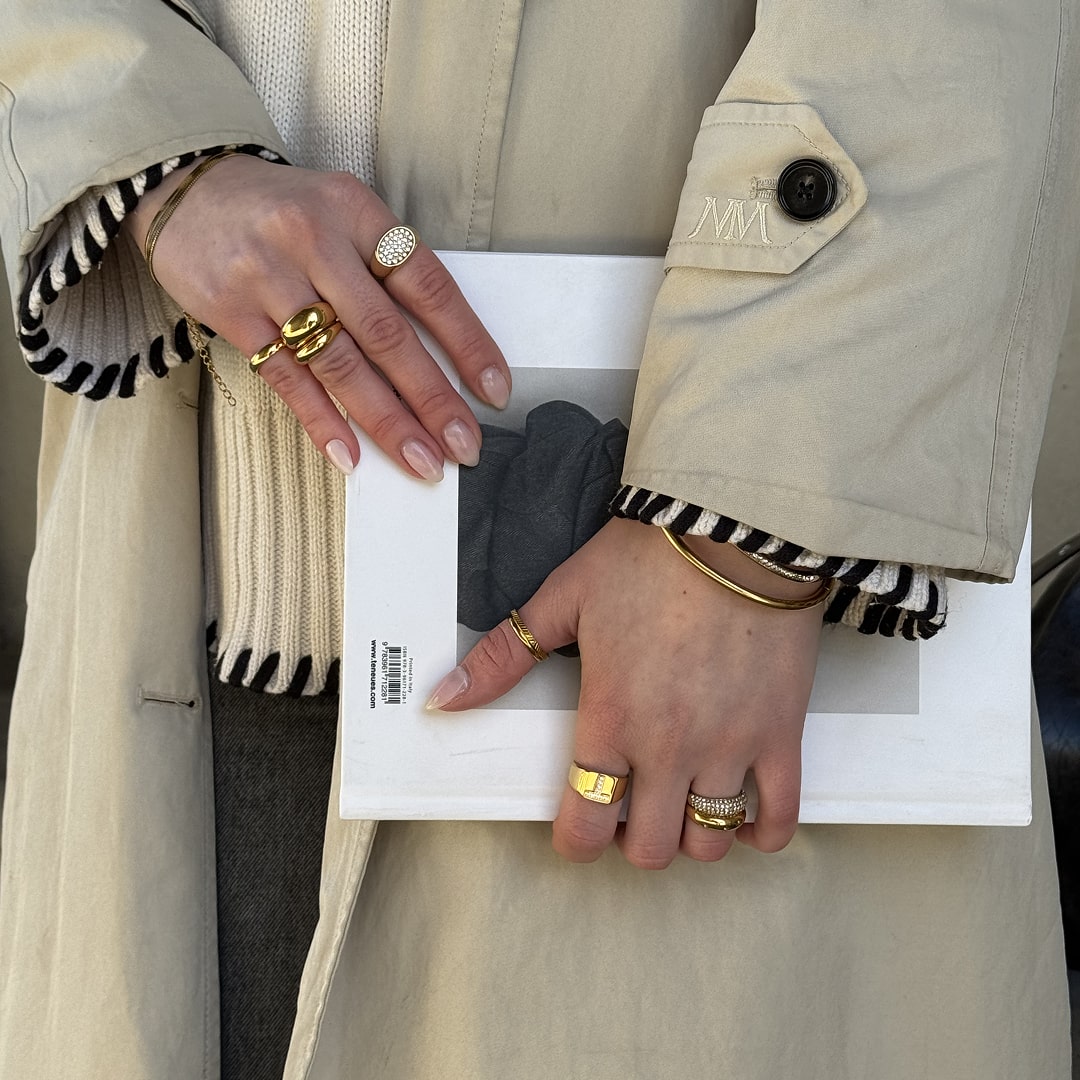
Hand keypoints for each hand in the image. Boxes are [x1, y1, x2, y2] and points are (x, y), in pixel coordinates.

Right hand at [124, 154, 509, 477]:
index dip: (466, 342)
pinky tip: (350, 455)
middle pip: (388, 334)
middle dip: (432, 398)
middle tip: (464, 445)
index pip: (428, 286)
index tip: (494, 391)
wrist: (183, 188)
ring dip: (387, 421)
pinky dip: (320, 420)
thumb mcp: (344, 215)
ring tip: (421, 462)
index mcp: (358, 213)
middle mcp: (316, 241)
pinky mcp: (231, 311)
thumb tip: (442, 353)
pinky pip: (285, 377)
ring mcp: (269, 277)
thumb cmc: (284, 211)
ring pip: (340, 363)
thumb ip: (385, 270)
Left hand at [428, 518, 823, 866]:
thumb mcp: (563, 598)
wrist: (736, 528)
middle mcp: (669, 747)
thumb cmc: (649, 559)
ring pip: (710, 841)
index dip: (577, 841)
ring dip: (692, 835)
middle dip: (634, 841)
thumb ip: (504, 656)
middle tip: (633, 808)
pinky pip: (781, 815)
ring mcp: (730, 746)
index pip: (586, 823)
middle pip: (651, 849)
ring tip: (685, 802)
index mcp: (611, 719)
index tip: (579, 829)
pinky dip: (764, 830)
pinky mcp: (782, 734)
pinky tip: (746, 812)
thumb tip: (444, 700)